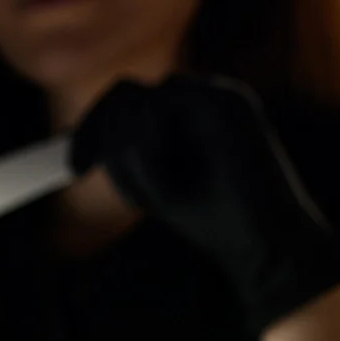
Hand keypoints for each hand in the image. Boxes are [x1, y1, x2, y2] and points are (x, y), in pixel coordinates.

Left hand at [71, 74, 339, 330]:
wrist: (267, 247)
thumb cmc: (213, 220)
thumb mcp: (151, 186)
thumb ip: (124, 155)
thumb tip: (84, 141)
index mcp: (184, 117)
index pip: (125, 101)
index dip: (91, 128)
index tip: (72, 167)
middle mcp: (201, 100)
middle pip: (125, 93)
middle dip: (102, 137)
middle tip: (87, 171)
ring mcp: (219, 96)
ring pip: (140, 102)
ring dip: (133, 156)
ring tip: (160, 197)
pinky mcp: (232, 104)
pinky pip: (165, 107)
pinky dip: (152, 154)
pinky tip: (169, 191)